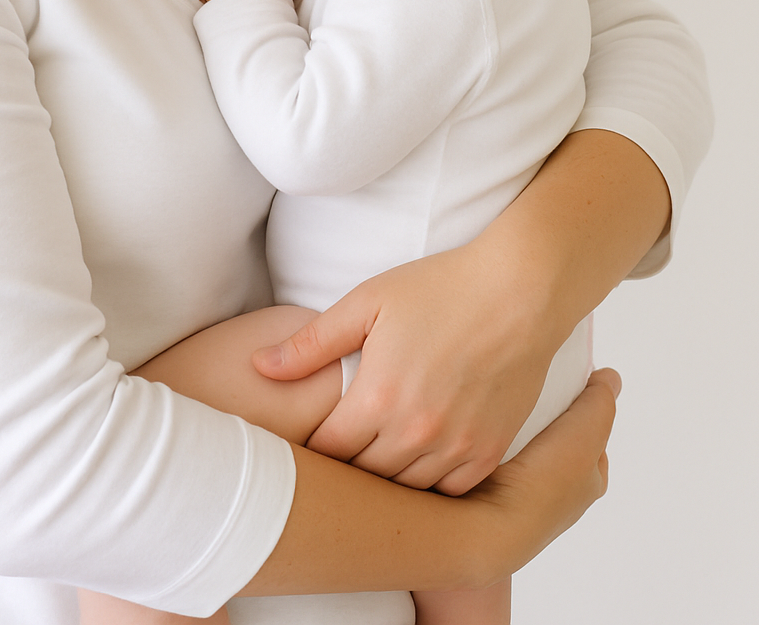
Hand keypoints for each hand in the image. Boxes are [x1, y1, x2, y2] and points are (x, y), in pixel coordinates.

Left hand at [252, 240, 564, 493]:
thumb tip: (259, 368)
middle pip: (362, 478)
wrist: (520, 291)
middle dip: (343, 468)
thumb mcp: (367, 302)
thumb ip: (311, 343)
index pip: (327, 451)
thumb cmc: (442, 288)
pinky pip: (448, 492)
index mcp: (378, 397)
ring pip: (404, 491)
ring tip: (371, 461)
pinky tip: (416, 463)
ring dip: (384, 480)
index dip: (310, 449)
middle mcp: (416, 432)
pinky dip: (428, 484)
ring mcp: (456, 447)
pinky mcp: (489, 451)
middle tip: (331, 457)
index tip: (302, 441)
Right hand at [466, 368, 618, 582]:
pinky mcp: (486, 488)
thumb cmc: (543, 484)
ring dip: (513, 424)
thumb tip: (610, 377)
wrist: (488, 523)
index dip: (583, 409)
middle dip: (545, 415)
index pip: (592, 438)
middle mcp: (555, 492)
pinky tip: (482, 419)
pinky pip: (492, 451)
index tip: (565, 384)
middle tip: (529, 387)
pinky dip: (490, 435)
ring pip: (522, 444)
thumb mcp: (585, 433)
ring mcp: (519, 493)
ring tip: (502, 398)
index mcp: (585, 483)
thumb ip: (600, 402)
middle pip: (555, 439)